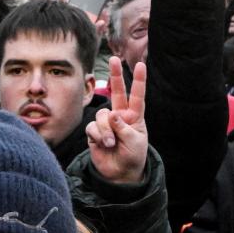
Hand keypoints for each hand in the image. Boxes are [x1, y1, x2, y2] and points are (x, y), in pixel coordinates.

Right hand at [85, 58, 148, 184]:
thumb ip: (124, 126)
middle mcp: (119, 116)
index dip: (139, 80)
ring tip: (111, 143)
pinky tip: (103, 144)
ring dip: (105, 129)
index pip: (137, 95)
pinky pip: (92, 126)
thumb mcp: (135, 141)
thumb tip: (112, 114)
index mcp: (134, 116)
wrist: (120, 174)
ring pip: (102, 115)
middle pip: (117, 92)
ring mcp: (106, 123)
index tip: (141, 64)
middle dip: (116, 75)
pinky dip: (98, 135)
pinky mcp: (94, 132)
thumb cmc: (133, 156)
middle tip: (115, 59)